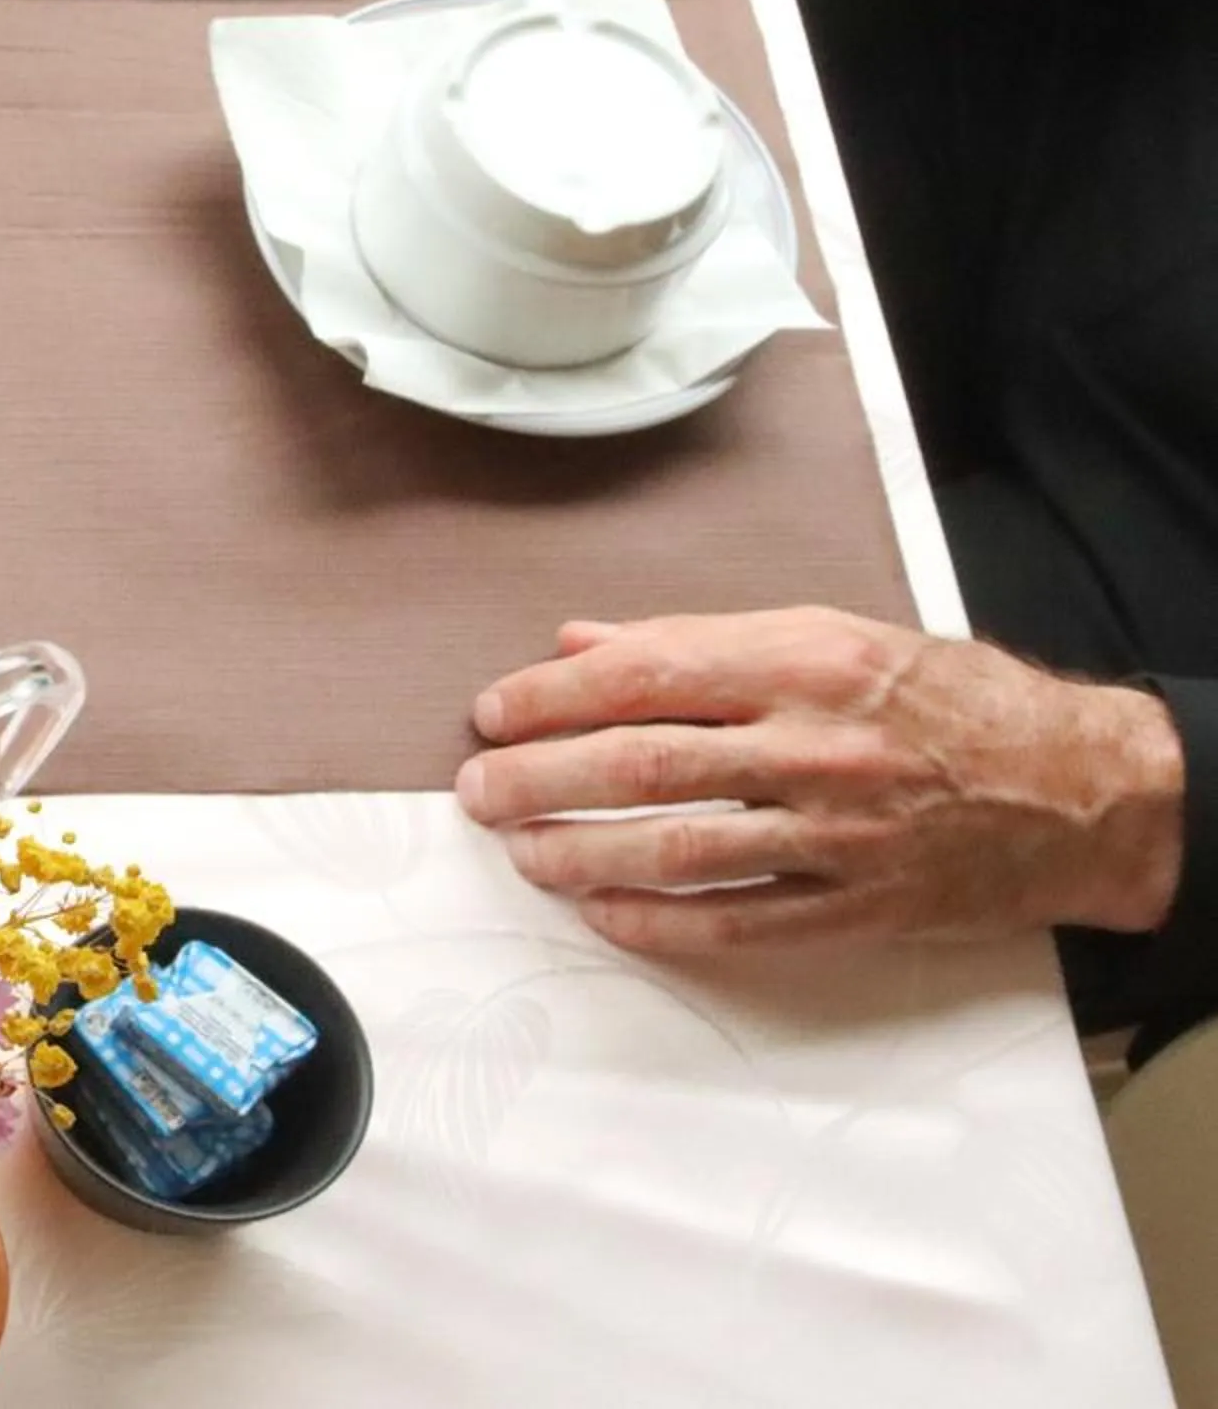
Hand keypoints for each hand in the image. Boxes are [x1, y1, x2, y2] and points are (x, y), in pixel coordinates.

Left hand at [458, 608, 1185, 951]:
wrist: (1077, 788)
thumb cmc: (943, 700)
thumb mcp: (828, 634)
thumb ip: (696, 640)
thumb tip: (579, 645)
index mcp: (804, 662)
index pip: (645, 675)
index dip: (551, 698)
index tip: (492, 714)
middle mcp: (817, 746)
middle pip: (643, 764)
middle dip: (540, 779)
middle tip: (480, 790)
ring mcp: (838, 834)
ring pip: (679, 850)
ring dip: (582, 853)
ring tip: (523, 851)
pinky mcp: (858, 906)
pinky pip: (739, 922)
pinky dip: (659, 922)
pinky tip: (602, 912)